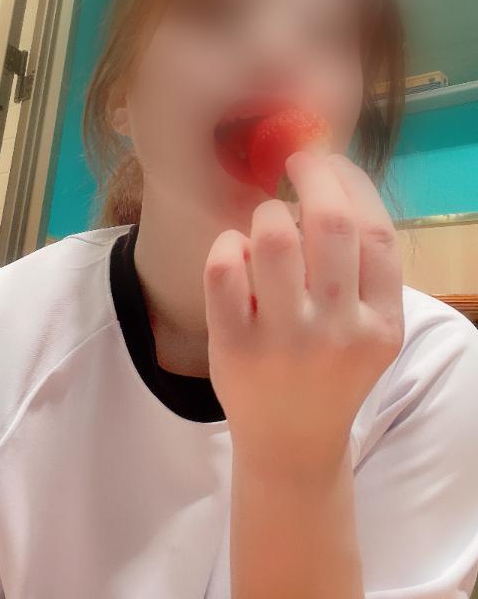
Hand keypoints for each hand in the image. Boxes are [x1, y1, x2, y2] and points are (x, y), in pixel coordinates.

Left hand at [203, 151, 403, 478]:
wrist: (292, 444)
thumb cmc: (331, 374)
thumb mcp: (369, 332)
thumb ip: (361, 272)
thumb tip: (328, 187)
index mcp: (382, 322)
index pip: (376, 230)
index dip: (351, 182)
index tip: (331, 162)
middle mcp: (339, 330)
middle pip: (330, 222)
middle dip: (312, 173)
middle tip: (297, 162)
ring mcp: (285, 340)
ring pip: (273, 235)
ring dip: (267, 212)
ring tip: (267, 223)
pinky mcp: (234, 346)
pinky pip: (224, 266)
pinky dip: (227, 245)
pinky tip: (235, 254)